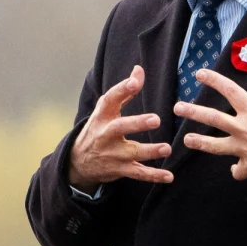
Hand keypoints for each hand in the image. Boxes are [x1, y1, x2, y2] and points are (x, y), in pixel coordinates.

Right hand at [68, 65, 173, 190]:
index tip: (135, 80)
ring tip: (166, 148)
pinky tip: (168, 176)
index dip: (122, 89)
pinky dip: (153, 176)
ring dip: (150, 151)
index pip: (110, 99)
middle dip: (137, 123)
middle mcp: (106, 134)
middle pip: (120, 127)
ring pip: (132, 153)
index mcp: (103, 116)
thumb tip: (139, 69)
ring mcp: (112, 154)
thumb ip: (124, 91)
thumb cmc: (98, 129)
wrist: (78, 161)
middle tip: (156, 119)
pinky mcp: (120, 169)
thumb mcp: (106, 110)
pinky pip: (138, 173)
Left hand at [173, 68, 246, 180]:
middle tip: (178, 108)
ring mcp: (244, 149)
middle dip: (193, 112)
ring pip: (215, 146)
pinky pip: (238, 170)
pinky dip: (237, 170)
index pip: (231, 91)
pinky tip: (236, 169)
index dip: (214, 80)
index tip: (200, 74)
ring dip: (200, 143)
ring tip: (186, 140)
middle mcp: (245, 129)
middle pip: (213, 119)